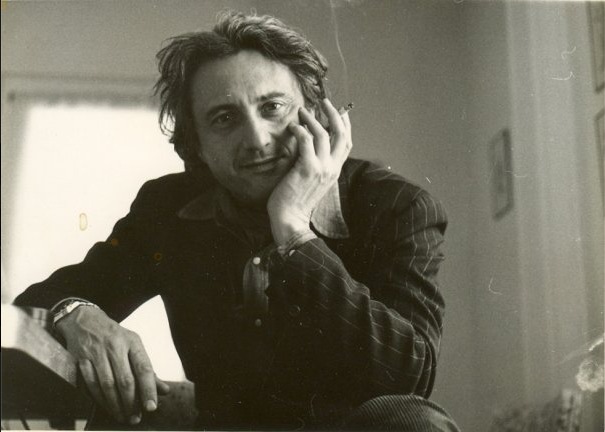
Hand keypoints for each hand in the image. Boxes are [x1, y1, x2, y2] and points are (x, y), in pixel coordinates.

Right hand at [55, 305, 169, 423]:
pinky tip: (107, 407)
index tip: (151, 407)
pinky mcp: (81, 359)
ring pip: (107, 385)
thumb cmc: (114, 336)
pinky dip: (100, 399)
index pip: (144, 368)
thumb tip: (163, 390)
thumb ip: (147, 370)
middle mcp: (115, 346)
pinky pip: (91, 384)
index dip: (148, 389)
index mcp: (132, 342)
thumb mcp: (133, 346)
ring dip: (115, 405)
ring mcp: (96, 353)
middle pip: (125, 380)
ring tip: (123, 416)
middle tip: (135, 417)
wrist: (84, 320)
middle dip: (131, 403)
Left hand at [267, 98, 351, 244]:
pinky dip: (300, 130)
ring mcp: (321, 168)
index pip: (347, 143)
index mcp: (335, 171)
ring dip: (313, 119)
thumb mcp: (312, 181)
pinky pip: (306, 141)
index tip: (341, 111)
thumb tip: (310, 144)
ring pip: (324, 134)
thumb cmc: (296, 201)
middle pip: (341, 134)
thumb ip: (316, 164)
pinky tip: (292, 127)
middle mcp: (332, 168)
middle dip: (334, 114)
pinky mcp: (307, 168)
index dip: (346, 125)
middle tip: (324, 102)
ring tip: (302, 111)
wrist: (290, 219)